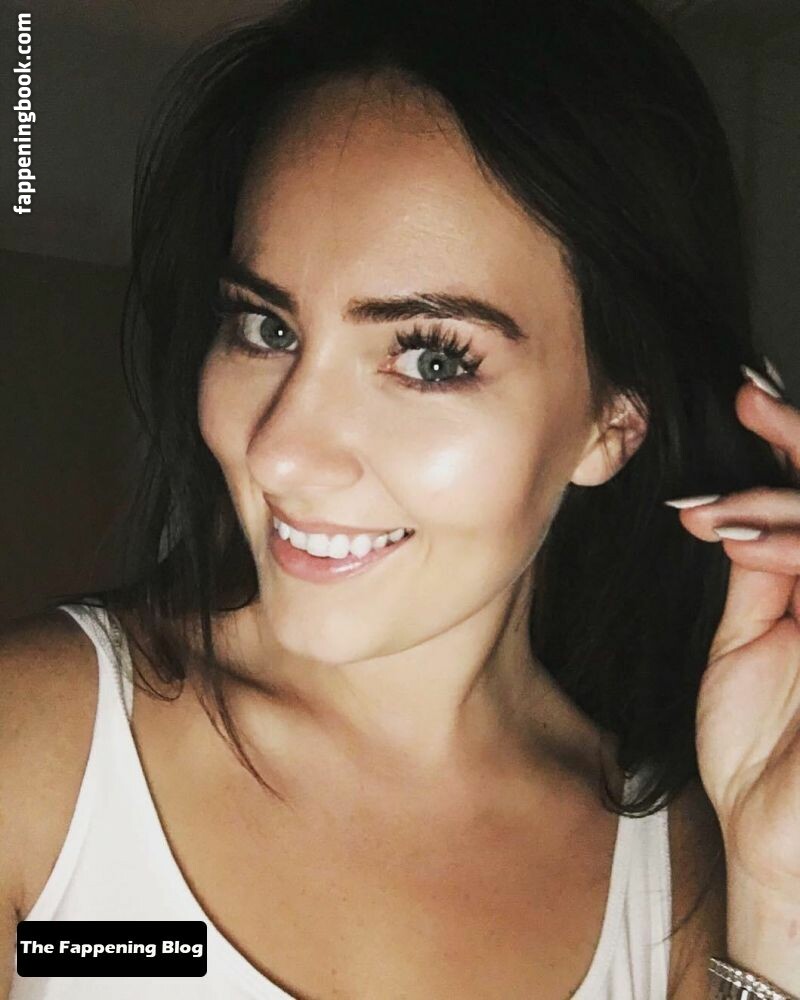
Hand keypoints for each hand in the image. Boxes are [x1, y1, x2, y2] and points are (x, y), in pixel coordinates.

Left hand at [666, 365, 799, 903]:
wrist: (774, 838)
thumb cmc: (763, 750)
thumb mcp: (747, 646)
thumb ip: (758, 578)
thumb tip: (740, 511)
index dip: (793, 447)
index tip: (748, 402)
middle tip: (752, 409)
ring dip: (790, 514)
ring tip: (725, 519)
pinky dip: (798, 556)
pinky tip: (753, 548)